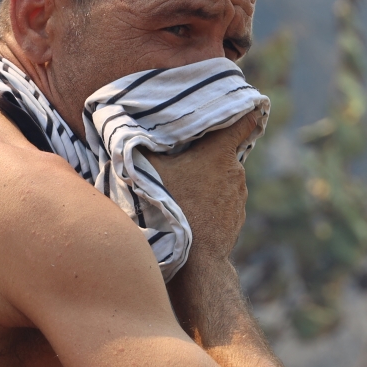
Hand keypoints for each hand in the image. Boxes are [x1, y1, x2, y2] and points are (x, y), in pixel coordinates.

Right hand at [149, 111, 259, 262]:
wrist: (197, 260)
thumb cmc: (174, 210)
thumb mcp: (149, 174)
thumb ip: (140, 150)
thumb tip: (123, 130)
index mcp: (219, 154)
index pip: (243, 123)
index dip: (243, 113)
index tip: (242, 107)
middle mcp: (235, 171)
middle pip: (224, 152)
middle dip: (209, 152)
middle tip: (188, 156)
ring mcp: (239, 195)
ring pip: (224, 177)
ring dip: (209, 178)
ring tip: (187, 187)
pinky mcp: (238, 215)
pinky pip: (225, 199)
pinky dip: (214, 199)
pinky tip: (195, 207)